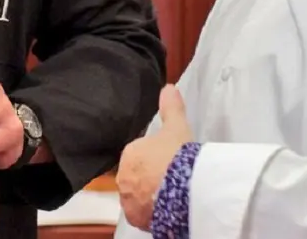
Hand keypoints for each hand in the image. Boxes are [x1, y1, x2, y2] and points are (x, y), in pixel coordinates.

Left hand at [117, 84, 192, 230]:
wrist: (183, 189)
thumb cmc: (177, 156)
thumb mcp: (177, 127)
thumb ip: (171, 108)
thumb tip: (168, 87)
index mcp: (129, 154)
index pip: (138, 156)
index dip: (153, 159)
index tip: (168, 163)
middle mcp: (123, 178)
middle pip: (135, 177)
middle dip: (149, 178)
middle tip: (170, 179)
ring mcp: (128, 200)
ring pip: (137, 196)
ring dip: (149, 196)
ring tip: (170, 196)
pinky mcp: (136, 219)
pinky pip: (142, 215)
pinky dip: (151, 213)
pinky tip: (166, 209)